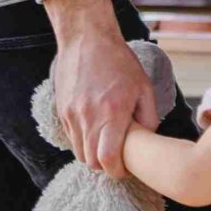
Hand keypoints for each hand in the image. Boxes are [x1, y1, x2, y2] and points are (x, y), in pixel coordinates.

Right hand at [46, 0, 153, 177]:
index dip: (117, 171)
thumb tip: (147, 140)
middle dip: (105, 165)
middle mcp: (88, 118)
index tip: (125, 168)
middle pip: (91, 162)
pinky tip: (94, 128)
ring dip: (92, 154)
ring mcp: (71, 115)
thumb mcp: (144, 88)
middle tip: (118, 158)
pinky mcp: (62, 110)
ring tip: (105, 143)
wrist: (87, 39)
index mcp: (112, 114)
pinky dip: (82, 140)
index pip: (108, 160)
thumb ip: (149, 118)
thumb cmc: (119, 62)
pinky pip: (71, 137)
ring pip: (79, 152)